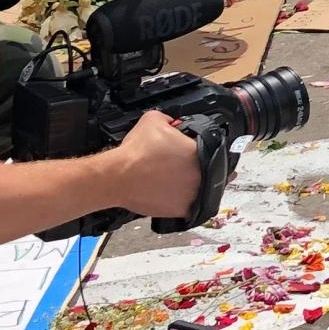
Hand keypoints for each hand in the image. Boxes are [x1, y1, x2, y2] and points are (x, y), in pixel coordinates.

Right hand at [113, 108, 203, 223]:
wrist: (118, 177)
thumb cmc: (135, 153)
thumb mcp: (152, 119)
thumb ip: (169, 118)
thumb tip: (171, 122)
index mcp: (198, 152)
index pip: (210, 148)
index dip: (200, 149)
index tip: (193, 151)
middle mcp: (200, 175)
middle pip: (209, 170)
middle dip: (198, 167)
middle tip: (183, 165)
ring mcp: (193, 194)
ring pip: (201, 189)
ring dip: (193, 185)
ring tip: (176, 180)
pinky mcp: (182, 210)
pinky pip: (189, 206)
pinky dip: (182, 200)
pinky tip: (172, 193)